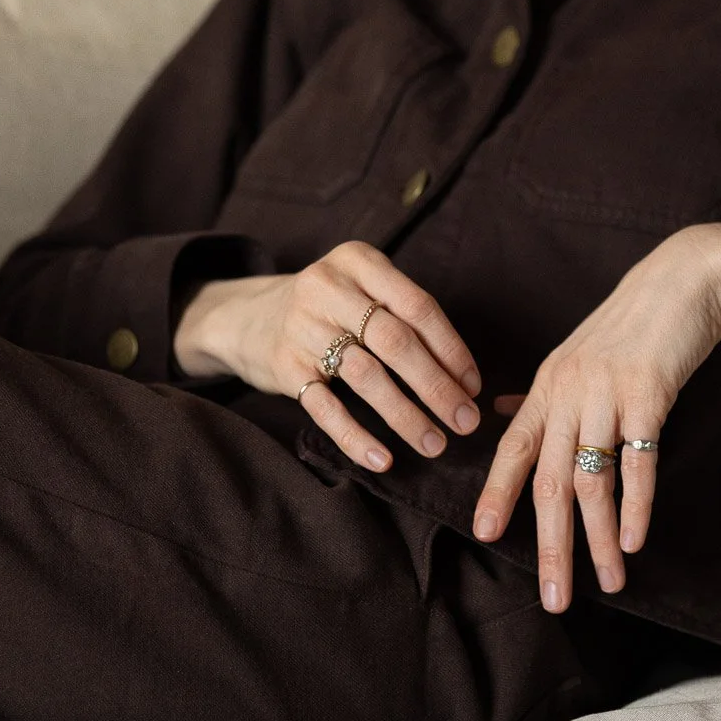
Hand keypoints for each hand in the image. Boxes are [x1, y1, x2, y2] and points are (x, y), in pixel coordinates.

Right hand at [173, 240, 482, 471]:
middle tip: (465, 421)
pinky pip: (325, 407)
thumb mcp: (360, 287)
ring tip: (434, 443)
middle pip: (395, 341)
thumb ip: (404, 315)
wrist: (246, 316)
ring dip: (405, 415)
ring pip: (365, 375)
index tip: (474, 387)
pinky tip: (382, 459)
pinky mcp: (283, 366)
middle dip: (436, 386)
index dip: (452, 350)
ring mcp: (303, 327)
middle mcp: (329, 288)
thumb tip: (463, 378)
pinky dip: (355, 437)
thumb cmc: (327, 308)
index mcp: (359, 262)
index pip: (418, 306)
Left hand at [470, 224, 720, 612]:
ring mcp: (607, 393)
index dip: (497, 492)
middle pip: (549, 480)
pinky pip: (638, 461)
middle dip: (550, 544)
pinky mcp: (649, 394)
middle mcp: (569, 392)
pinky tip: (634, 541)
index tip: (483, 534)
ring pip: (593, 480)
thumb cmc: (632, 324)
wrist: (685, 281)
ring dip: (598, 539)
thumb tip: (501, 413)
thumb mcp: (576, 354)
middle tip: (553, 596)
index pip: (514, 448)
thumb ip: (542, 393)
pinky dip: (636, 504)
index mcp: (548, 386)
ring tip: (608, 584)